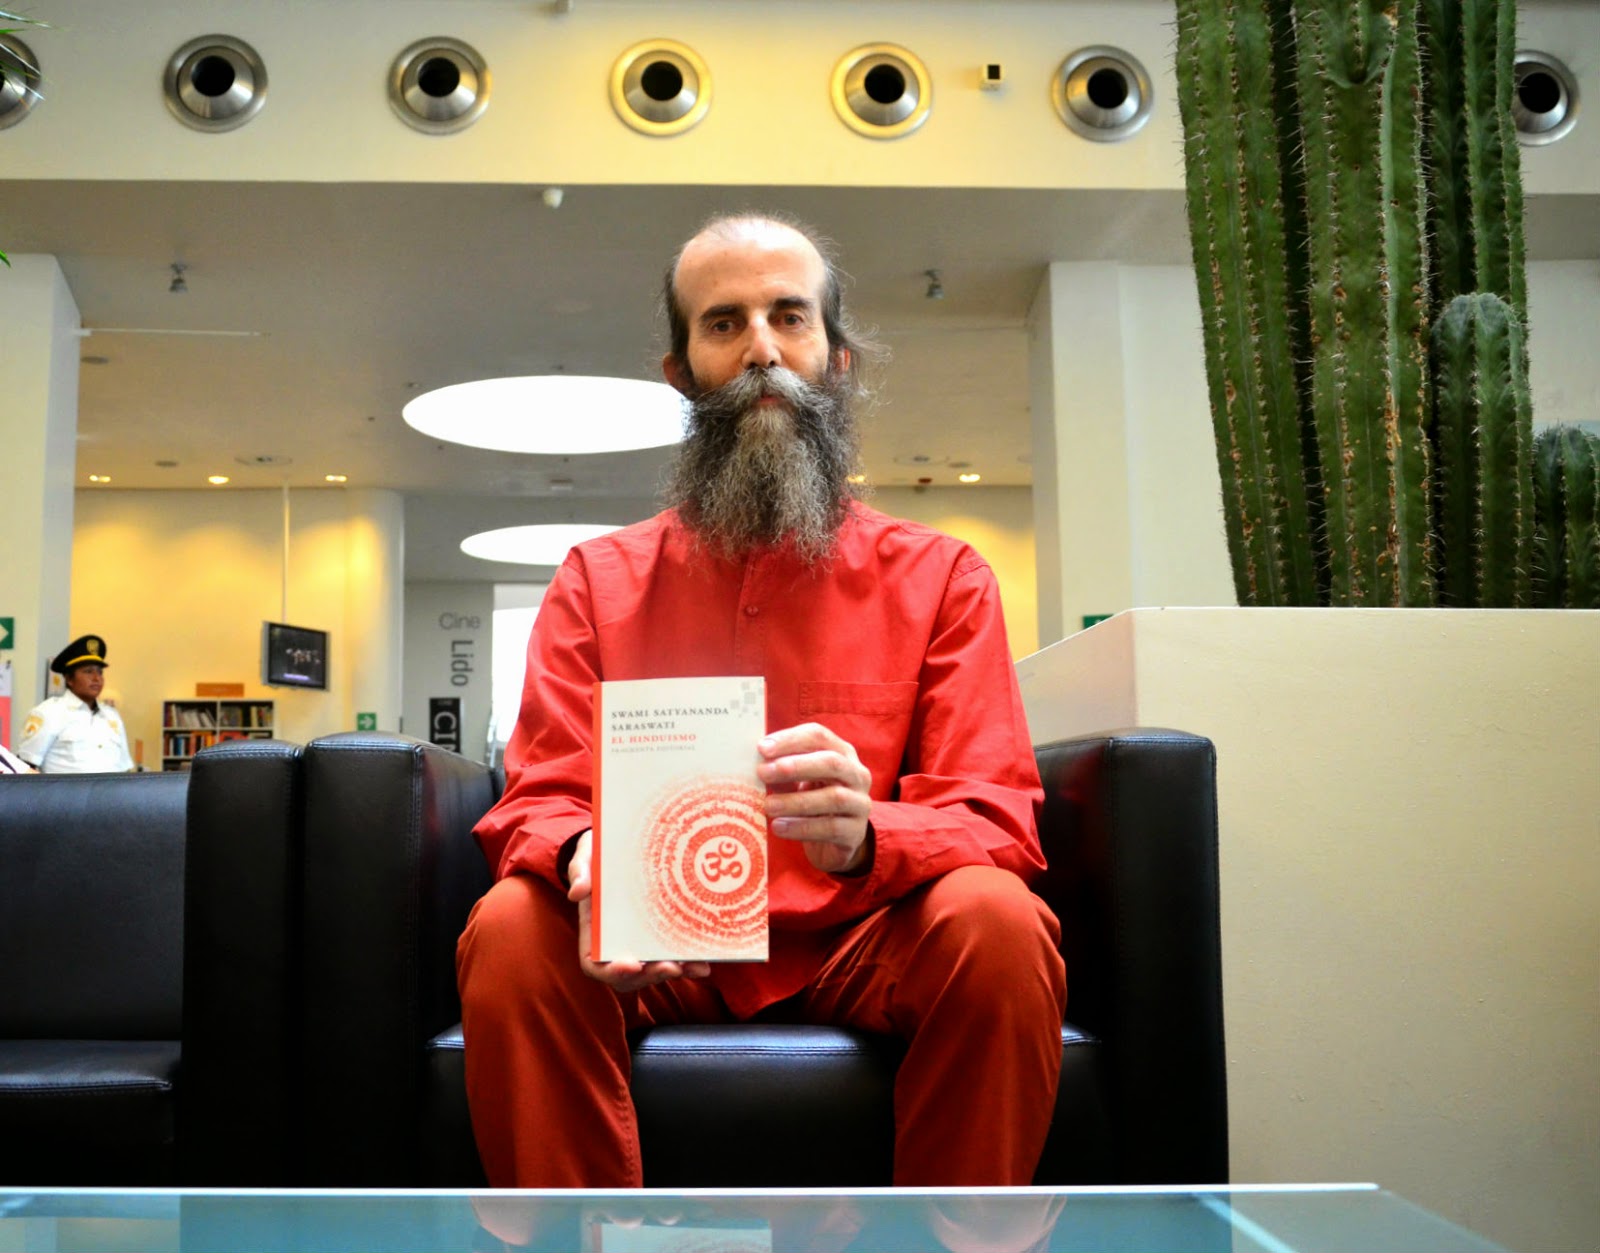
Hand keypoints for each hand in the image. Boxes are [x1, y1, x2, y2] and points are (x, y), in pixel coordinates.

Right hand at [566, 830, 710, 990]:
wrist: (621, 844)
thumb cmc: (599, 852)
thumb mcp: (586, 855)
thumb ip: (580, 870)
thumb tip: (577, 892)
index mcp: (593, 931)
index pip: (596, 964)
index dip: (612, 971)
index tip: (632, 965)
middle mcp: (617, 943)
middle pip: (630, 975)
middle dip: (651, 975)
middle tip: (671, 967)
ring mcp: (641, 941)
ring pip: (655, 969)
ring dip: (676, 972)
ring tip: (696, 967)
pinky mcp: (662, 933)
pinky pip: (673, 954)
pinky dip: (689, 962)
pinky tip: (704, 962)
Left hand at [758, 723, 873, 874]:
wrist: (834, 842)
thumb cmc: (813, 804)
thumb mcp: (798, 782)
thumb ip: (782, 772)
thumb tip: (757, 765)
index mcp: (842, 753)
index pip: (819, 736)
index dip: (790, 740)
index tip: (762, 749)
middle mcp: (856, 774)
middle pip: (832, 762)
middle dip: (796, 766)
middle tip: (764, 772)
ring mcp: (860, 803)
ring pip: (833, 797)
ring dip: (796, 801)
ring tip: (768, 806)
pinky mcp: (855, 832)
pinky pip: (830, 828)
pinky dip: (802, 827)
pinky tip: (779, 827)